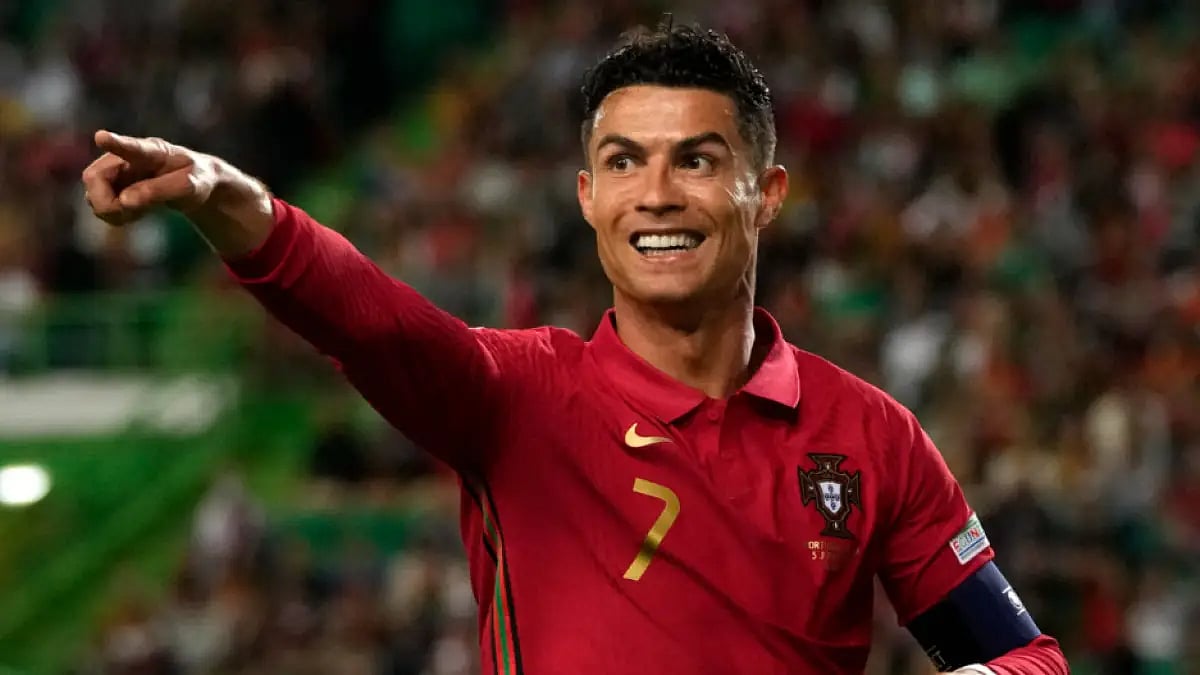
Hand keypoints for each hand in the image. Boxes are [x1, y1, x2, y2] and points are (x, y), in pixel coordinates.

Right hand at [81, 130, 222, 224]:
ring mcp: (115, 170)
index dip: (115, 143)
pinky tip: (132, 212)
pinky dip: (113, 216)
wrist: (194, 182)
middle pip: (95, 178)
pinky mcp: (110, 185)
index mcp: (153, 151)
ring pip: (93, 194)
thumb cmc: (195, 179)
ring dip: (112, 211)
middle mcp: (126, 157)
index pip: (133, 147)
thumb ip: (159, 191)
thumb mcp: (190, 186)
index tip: (101, 137)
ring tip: (139, 211)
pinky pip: (99, 205)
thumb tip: (124, 200)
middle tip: (132, 213)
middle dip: (107, 202)